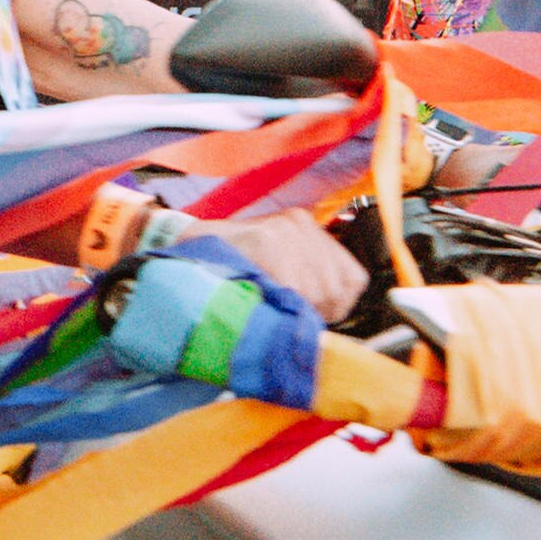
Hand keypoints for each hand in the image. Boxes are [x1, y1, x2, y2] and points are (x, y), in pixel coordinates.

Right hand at [200, 210, 367, 319]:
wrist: (186, 246)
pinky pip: (292, 289)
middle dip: (318, 310)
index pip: (354, 277)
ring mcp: (285, 231)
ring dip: (298, 308)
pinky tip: (265, 299)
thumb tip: (332, 313)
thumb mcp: (275, 264)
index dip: (340, 304)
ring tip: (275, 305)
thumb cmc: (231, 262)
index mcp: (307, 228)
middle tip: (292, 314)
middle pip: (337, 287)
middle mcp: (301, 225)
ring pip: (317, 291)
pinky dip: (281, 303)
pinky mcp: (268, 241)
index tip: (320, 314)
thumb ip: (306, 281)